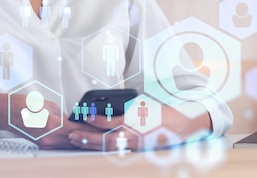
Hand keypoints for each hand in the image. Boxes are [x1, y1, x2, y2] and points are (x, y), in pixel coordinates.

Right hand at [7, 93, 103, 149]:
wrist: (7, 113)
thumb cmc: (25, 105)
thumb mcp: (49, 105)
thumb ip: (65, 114)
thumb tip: (75, 120)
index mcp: (53, 125)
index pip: (80, 128)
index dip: (94, 128)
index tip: (104, 126)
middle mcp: (51, 138)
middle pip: (77, 139)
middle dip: (91, 135)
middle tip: (104, 132)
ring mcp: (47, 144)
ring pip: (71, 144)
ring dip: (82, 140)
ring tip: (94, 136)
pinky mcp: (43, 145)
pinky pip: (62, 145)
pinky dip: (71, 141)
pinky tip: (78, 138)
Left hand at [68, 105, 212, 151]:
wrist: (184, 125)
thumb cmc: (163, 113)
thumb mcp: (145, 107)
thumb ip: (127, 110)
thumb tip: (106, 111)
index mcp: (140, 122)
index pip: (115, 122)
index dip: (99, 120)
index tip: (86, 116)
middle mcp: (137, 135)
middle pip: (108, 138)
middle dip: (89, 137)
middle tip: (72, 134)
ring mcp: (138, 144)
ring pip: (111, 146)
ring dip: (92, 143)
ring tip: (76, 139)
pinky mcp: (138, 149)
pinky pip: (118, 149)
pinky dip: (102, 147)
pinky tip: (91, 145)